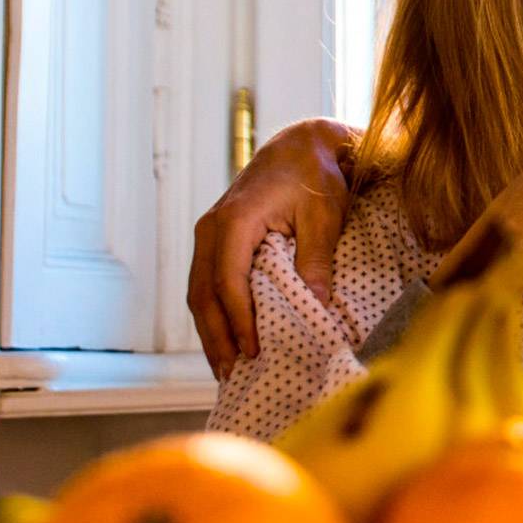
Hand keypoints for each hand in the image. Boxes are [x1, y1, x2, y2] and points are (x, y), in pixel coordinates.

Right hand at [189, 118, 359, 379]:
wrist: (299, 146)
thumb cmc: (315, 178)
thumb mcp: (324, 215)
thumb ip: (316, 259)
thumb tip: (317, 305)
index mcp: (234, 222)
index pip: (229, 282)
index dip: (239, 321)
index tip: (252, 352)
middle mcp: (211, 229)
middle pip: (203, 294)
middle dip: (216, 337)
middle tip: (231, 375)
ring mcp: (208, 234)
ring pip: (198, 292)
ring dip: (210, 331)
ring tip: (225, 369)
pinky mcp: (214, 240)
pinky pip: (206, 283)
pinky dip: (213, 313)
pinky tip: (225, 338)